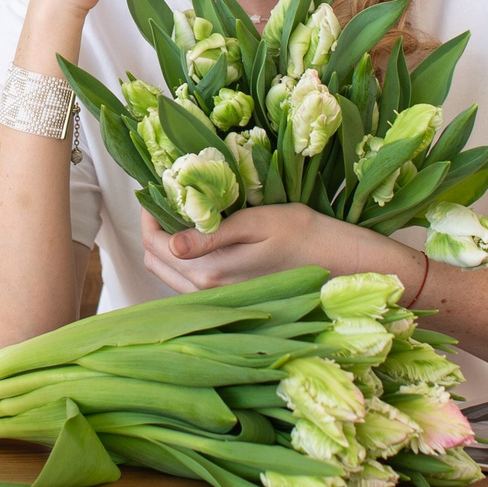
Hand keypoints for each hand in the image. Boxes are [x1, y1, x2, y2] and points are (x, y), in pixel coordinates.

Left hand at [139, 203, 416, 293]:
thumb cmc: (303, 234)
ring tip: (182, 214)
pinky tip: (200, 238)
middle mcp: (206, 292)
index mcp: (208, 272)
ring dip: (166, 245)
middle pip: (154, 261)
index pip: (154, 243)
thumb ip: (211, 236)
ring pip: (167, 274)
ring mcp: (216, 300)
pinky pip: (186, 282)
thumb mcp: (257, 223)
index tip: (157, 187)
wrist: (339, 263)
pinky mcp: (228, 300)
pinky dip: (182, 259)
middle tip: (166, 197)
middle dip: (152, 228)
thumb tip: (171, 242)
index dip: (148, 212)